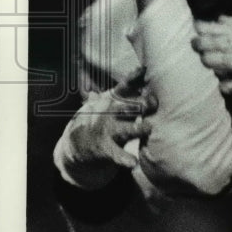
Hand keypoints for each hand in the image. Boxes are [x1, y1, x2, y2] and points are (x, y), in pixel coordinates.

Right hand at [53, 71, 156, 188]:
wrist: (77, 142)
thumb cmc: (104, 116)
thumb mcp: (110, 99)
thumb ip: (126, 87)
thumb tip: (142, 68)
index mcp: (113, 100)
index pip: (124, 86)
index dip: (133, 78)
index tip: (143, 70)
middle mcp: (111, 113)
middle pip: (128, 107)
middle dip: (141, 105)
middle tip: (154, 103)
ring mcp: (108, 131)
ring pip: (125, 129)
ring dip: (137, 129)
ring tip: (148, 128)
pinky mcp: (105, 148)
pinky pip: (116, 154)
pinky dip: (124, 159)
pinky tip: (133, 163)